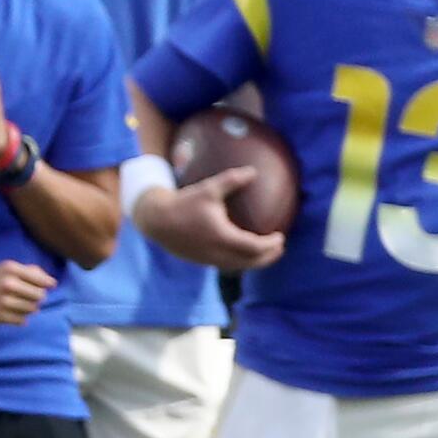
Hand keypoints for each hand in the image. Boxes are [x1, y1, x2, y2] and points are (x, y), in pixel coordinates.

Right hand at [0, 260, 55, 326]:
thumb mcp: (3, 268)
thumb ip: (27, 271)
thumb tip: (49, 281)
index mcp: (10, 269)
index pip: (42, 280)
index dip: (47, 285)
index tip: (47, 287)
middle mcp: (8, 283)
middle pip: (40, 296)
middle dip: (37, 298)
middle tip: (28, 298)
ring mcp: (4, 300)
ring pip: (32, 309)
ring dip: (28, 309)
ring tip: (18, 306)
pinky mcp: (0, 315)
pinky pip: (22, 320)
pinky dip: (20, 318)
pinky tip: (11, 314)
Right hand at [135, 168, 286, 270]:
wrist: (156, 220)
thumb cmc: (183, 203)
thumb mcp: (208, 189)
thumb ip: (231, 180)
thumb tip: (253, 171)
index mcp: (224, 237)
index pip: (256, 247)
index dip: (271, 244)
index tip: (281, 236)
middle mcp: (219, 253)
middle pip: (252, 262)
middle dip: (269, 257)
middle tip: (279, 247)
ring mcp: (210, 259)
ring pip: (239, 266)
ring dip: (255, 261)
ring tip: (264, 252)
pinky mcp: (201, 260)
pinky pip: (227, 264)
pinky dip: (239, 260)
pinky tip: (239, 251)